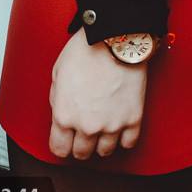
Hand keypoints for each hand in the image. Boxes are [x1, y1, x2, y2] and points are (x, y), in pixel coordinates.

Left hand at [49, 27, 146, 160]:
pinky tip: (118, 125)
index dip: (60, 144)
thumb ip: (57, 100)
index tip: (64, 140)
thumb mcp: (57, 73)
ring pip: (105, 152)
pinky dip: (123, 137)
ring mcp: (112, 125)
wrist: (114, 38)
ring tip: (101, 126)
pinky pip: (128, 144)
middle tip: (82, 131)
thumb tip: (61, 113)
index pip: (59, 149)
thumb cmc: (84, 51)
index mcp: (65, 115)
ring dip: (101, 142)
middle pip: (81, 153)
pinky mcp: (133, 120)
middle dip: (79, 144)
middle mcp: (87, 126)